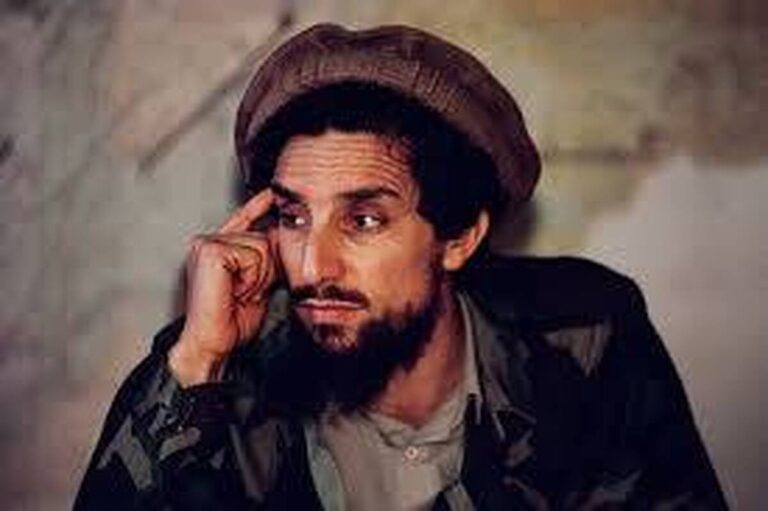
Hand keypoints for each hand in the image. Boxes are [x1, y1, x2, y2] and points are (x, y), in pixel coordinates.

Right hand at [168, 189, 277, 385]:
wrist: (214, 342)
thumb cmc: (232, 319)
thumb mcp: (259, 282)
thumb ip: (267, 258)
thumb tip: (283, 234)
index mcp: (217, 248)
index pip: (244, 219)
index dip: (260, 205)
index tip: (272, 192)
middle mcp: (208, 242)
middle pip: (263, 236)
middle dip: (265, 268)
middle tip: (246, 292)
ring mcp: (207, 244)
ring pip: (261, 246)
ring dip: (259, 275)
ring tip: (240, 293)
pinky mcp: (210, 251)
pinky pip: (252, 255)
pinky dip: (252, 277)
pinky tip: (235, 290)